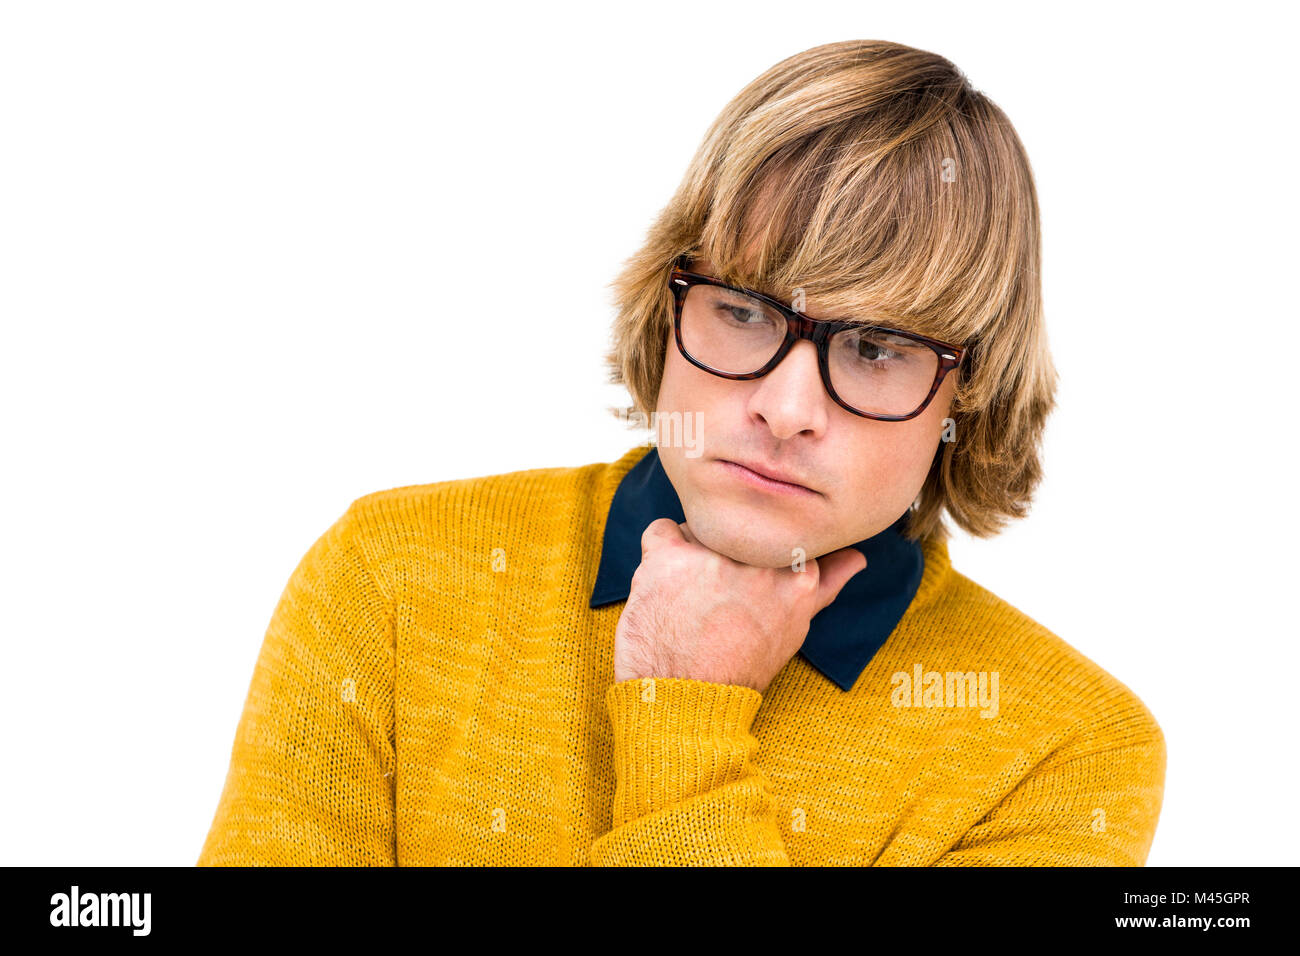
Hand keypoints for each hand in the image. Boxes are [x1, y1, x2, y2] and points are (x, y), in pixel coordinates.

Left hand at [612, 518, 867, 693]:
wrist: (686, 701)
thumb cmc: (741, 666)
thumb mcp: (794, 628)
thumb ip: (826, 585)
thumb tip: (857, 557)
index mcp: (797, 576)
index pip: (775, 536)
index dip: (754, 559)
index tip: (743, 585)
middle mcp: (759, 562)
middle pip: (739, 530)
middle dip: (725, 556)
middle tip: (714, 598)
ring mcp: (714, 557)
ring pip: (700, 527)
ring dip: (692, 555)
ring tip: (690, 599)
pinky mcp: (671, 558)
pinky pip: (661, 530)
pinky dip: (658, 553)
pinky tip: (665, 587)